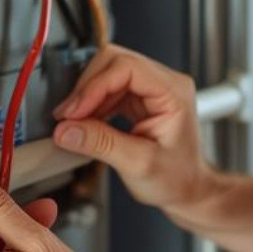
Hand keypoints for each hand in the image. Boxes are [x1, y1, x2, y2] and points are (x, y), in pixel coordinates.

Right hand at [51, 45, 214, 211]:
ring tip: (73, 123)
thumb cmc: (176, 178)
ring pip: (108, 73)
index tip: (74, 111)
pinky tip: (85, 122)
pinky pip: (109, 88)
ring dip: (87, 96)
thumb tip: (67, 130)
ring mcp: (152, 88)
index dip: (95, 86)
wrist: (186, 189)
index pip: (127, 67)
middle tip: (68, 117)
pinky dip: (92, 103)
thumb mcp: (137, 164)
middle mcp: (165, 83)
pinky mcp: (140, 98)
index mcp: (174, 92)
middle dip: (87, 88)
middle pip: (115, 62)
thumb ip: (101, 144)